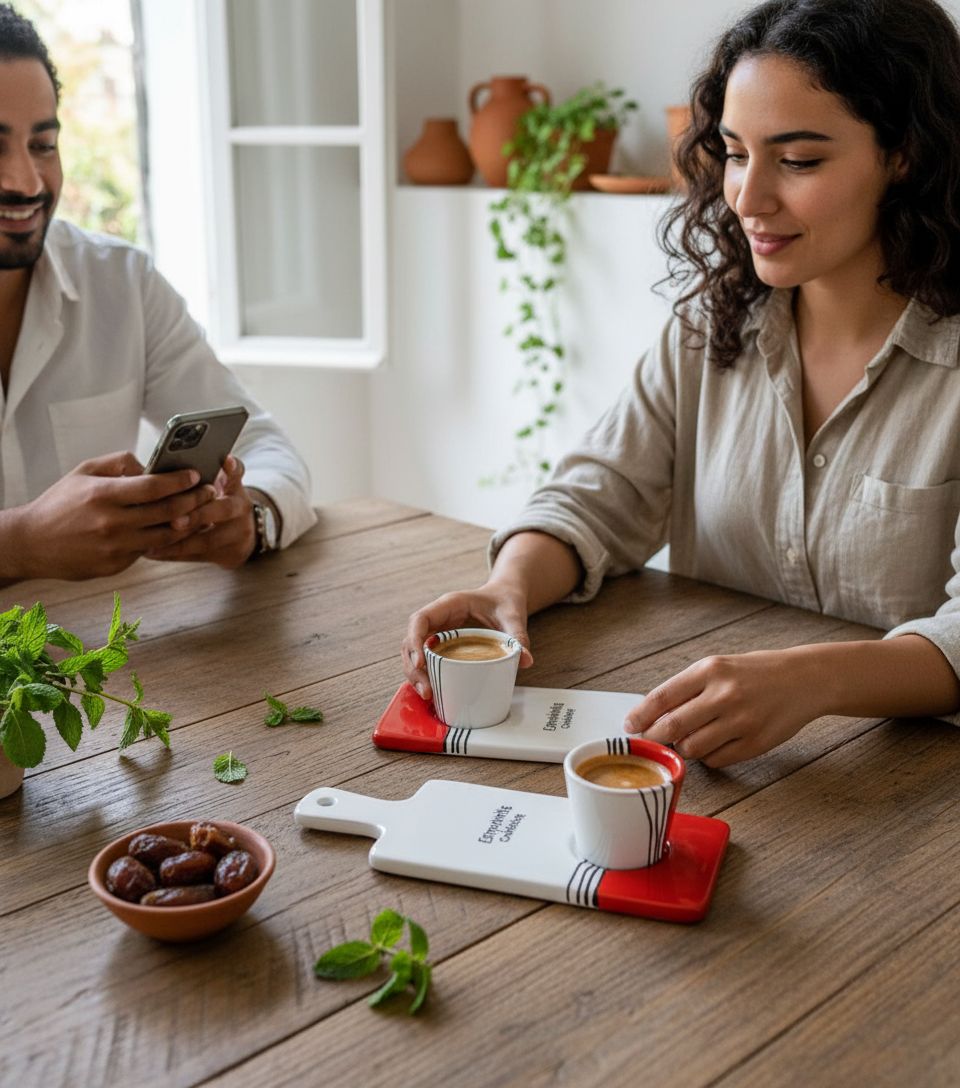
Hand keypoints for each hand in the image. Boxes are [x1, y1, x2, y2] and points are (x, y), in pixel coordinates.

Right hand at [8, 451, 212, 579]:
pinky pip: (149, 550)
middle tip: (208, 492)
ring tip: (200, 511)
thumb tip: (149, 464)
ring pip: (165, 535)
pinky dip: (165, 540)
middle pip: (166, 512)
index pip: (153, 487)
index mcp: (103, 495)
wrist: (32, 543)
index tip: (195, 474)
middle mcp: (112, 523)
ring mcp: (115, 547)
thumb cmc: (59, 503)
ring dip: (187, 523)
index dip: (179, 481)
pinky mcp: (116, 565)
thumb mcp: (83, 472)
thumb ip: (119, 463)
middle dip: (194, 500)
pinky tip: (176, 529)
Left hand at [144, 455, 257, 568]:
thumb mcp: (214, 485)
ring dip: (181, 542)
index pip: (237, 472)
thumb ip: (194, 477)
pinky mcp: (230, 553)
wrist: (240, 534)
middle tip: (175, 521)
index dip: (232, 468)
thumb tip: (150, 469)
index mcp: (234, 485)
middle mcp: (240, 507)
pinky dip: (175, 554)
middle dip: (198, 515)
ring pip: (210, 539)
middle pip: (224, 509)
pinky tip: (154, 552)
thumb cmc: (214, 501)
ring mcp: (238, 532)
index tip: (224, 460)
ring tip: (153, 543)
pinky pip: (199, 556)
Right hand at [402, 583, 533, 699]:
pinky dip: (425, 674)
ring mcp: (437, 630)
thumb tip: (525, 660)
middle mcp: (438, 617)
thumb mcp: (513, 615)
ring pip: (413, 652)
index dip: (415, 641)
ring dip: (415, 673)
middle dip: (413, 666)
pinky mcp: (441, 642)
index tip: (421, 662)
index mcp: (449, 604)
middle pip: (411, 640)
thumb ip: (518, 635)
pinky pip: (425, 658)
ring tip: (427, 695)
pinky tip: (432, 691)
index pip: (420, 620)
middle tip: (426, 690)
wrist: (505, 597)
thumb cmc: (505, 601)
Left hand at [623, 650, 822, 766]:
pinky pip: (716, 759)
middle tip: (649, 741)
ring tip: (690, 737)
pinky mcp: (755, 743)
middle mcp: (724, 694)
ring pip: (692, 748)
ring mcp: (741, 721)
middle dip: (654, 738)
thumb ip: (688, 688)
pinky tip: (715, 743)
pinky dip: (707, 756)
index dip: (640, 715)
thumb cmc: (755, 673)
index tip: (629, 726)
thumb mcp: (719, 667)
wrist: (805, 679)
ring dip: (683, 748)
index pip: (663, 696)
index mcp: (710, 670)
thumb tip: (651, 714)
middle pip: (672, 727)